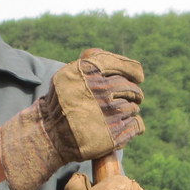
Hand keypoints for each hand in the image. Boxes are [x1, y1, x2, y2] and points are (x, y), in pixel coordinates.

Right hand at [0, 49, 144, 189]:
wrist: (51, 134)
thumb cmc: (62, 102)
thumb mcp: (69, 74)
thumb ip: (89, 61)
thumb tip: (107, 55)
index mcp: (90, 71)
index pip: (125, 66)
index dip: (134, 71)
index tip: (138, 77)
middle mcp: (102, 90)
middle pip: (132, 89)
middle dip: (132, 94)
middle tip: (126, 99)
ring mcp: (110, 113)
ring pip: (134, 107)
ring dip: (128, 110)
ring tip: (114, 115)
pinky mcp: (115, 134)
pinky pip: (137, 125)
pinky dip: (133, 125)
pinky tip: (121, 126)